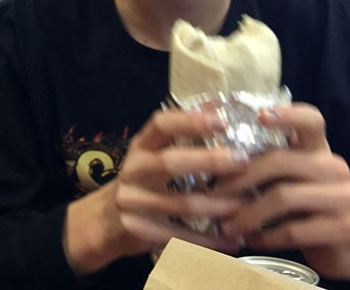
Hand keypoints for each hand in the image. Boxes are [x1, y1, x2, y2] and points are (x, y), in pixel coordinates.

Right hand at [64, 108, 248, 273]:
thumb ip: (181, 135)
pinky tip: (231, 243)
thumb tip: (216, 106)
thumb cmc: (142, 182)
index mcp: (140, 146)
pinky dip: (208, 241)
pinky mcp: (138, 229)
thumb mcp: (153, 154)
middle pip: (170, 162)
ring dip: (216, 205)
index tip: (221, 120)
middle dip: (208, 160)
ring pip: (180, 203)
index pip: (161, 125)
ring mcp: (132, 200)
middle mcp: (133, 170)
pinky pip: (179, 235)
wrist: (106, 220)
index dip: (190, 121)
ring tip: (244, 205)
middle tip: (242, 161)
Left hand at [217, 103, 349, 282]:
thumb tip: (208, 151)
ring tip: (227, 225)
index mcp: (317, 147)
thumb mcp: (280, 178)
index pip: (311, 120)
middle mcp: (335, 166)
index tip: (261, 115)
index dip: (288, 115)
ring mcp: (346, 196)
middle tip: (213, 192)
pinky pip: (294, 230)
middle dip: (240, 178)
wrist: (336, 247)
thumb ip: (259, 162)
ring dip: (248, 213)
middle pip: (281, 160)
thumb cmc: (296, 205)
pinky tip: (250, 239)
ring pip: (284, 197)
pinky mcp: (347, 227)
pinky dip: (265, 236)